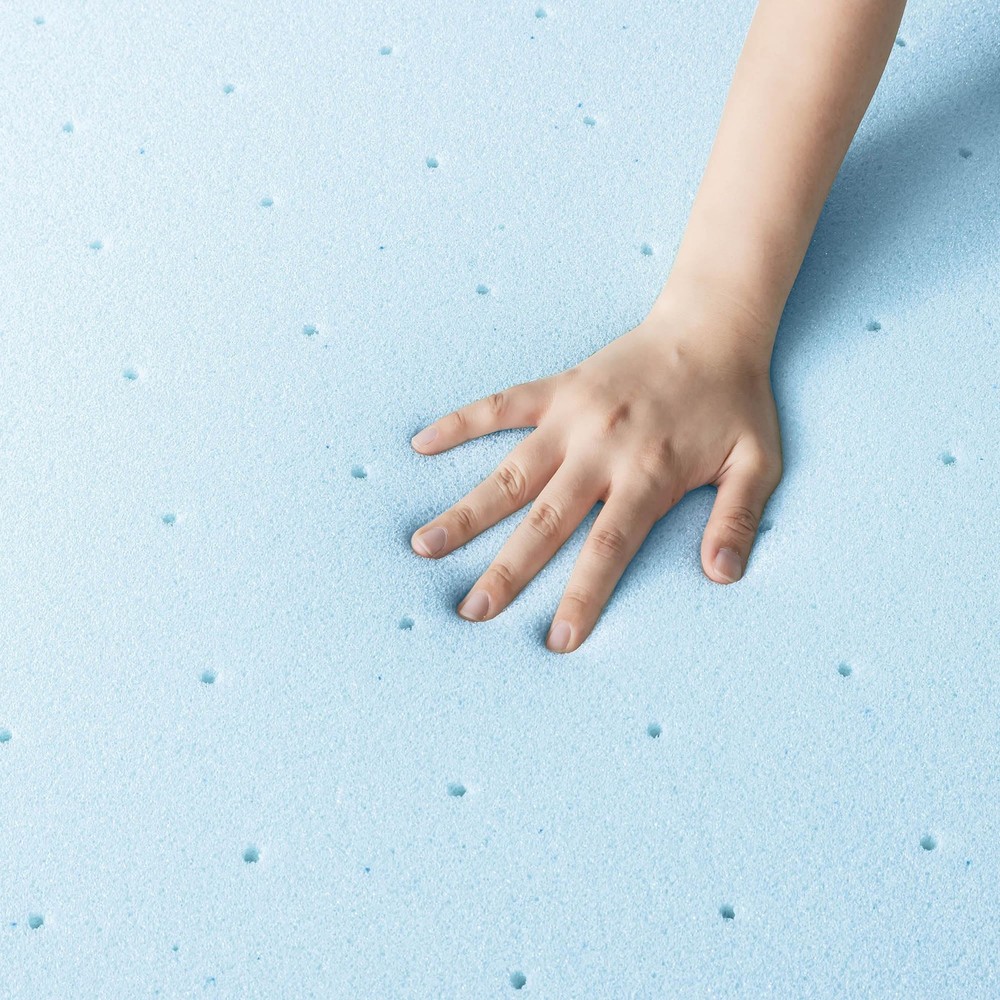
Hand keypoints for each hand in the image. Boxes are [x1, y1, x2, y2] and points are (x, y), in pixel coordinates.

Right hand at [408, 296, 782, 652]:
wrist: (711, 327)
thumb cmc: (736, 401)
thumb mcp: (758, 462)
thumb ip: (737, 518)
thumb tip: (722, 576)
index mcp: (649, 474)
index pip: (608, 547)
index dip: (581, 594)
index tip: (554, 639)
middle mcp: (601, 450)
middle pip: (545, 520)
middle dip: (506, 570)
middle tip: (470, 611)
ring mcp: (572, 417)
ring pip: (510, 471)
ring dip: (467, 510)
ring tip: (424, 544)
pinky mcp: (557, 389)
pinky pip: (501, 404)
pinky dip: (461, 422)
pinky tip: (422, 443)